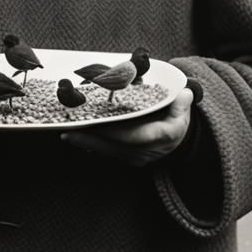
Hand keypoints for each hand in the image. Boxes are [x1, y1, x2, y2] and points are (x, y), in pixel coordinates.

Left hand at [59, 87, 195, 166]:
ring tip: (67, 133)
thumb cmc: (176, 123)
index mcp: (161, 138)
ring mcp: (134, 157)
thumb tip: (184, 93)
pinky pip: (106, 153)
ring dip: (86, 143)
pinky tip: (75, 138)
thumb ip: (181, 103)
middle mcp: (145, 151)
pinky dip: (91, 145)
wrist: (177, 146)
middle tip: (69, 131)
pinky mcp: (126, 158)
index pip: (135, 137)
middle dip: (91, 139)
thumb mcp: (182, 112)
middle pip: (114, 147)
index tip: (98, 124)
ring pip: (107, 152)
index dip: (115, 132)